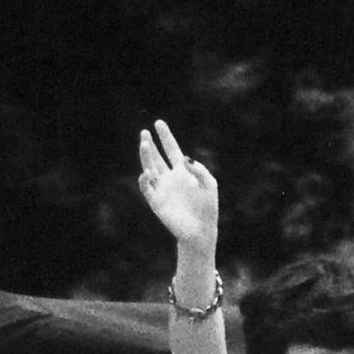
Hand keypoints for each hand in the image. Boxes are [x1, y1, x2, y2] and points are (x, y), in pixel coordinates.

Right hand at [136, 121, 218, 249]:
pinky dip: (145, 180)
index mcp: (183, 171)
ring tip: (144, 144)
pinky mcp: (155, 201)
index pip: (172, 149)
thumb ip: (200, 170)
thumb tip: (185, 158)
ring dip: (146, 157)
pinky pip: (146, 188)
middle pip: (156, 157)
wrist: (201, 230)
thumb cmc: (208, 207)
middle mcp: (169, 177)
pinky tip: (148, 173)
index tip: (158, 123)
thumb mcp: (209, 184)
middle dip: (150, 144)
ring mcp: (161, 188)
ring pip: (149, 168)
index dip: (165, 136)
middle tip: (145, 132)